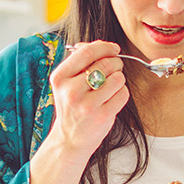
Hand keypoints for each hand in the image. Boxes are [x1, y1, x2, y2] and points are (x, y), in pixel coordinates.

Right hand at [46, 40, 129, 164]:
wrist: (70, 138)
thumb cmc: (72, 107)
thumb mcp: (67, 83)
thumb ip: (80, 60)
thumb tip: (102, 45)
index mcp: (60, 78)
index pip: (87, 52)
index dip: (105, 47)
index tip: (113, 49)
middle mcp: (71, 91)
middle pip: (105, 63)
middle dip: (115, 63)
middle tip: (114, 69)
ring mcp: (86, 105)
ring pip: (117, 78)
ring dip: (119, 79)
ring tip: (111, 86)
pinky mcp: (102, 116)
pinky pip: (123, 94)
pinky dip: (122, 93)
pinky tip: (112, 99)